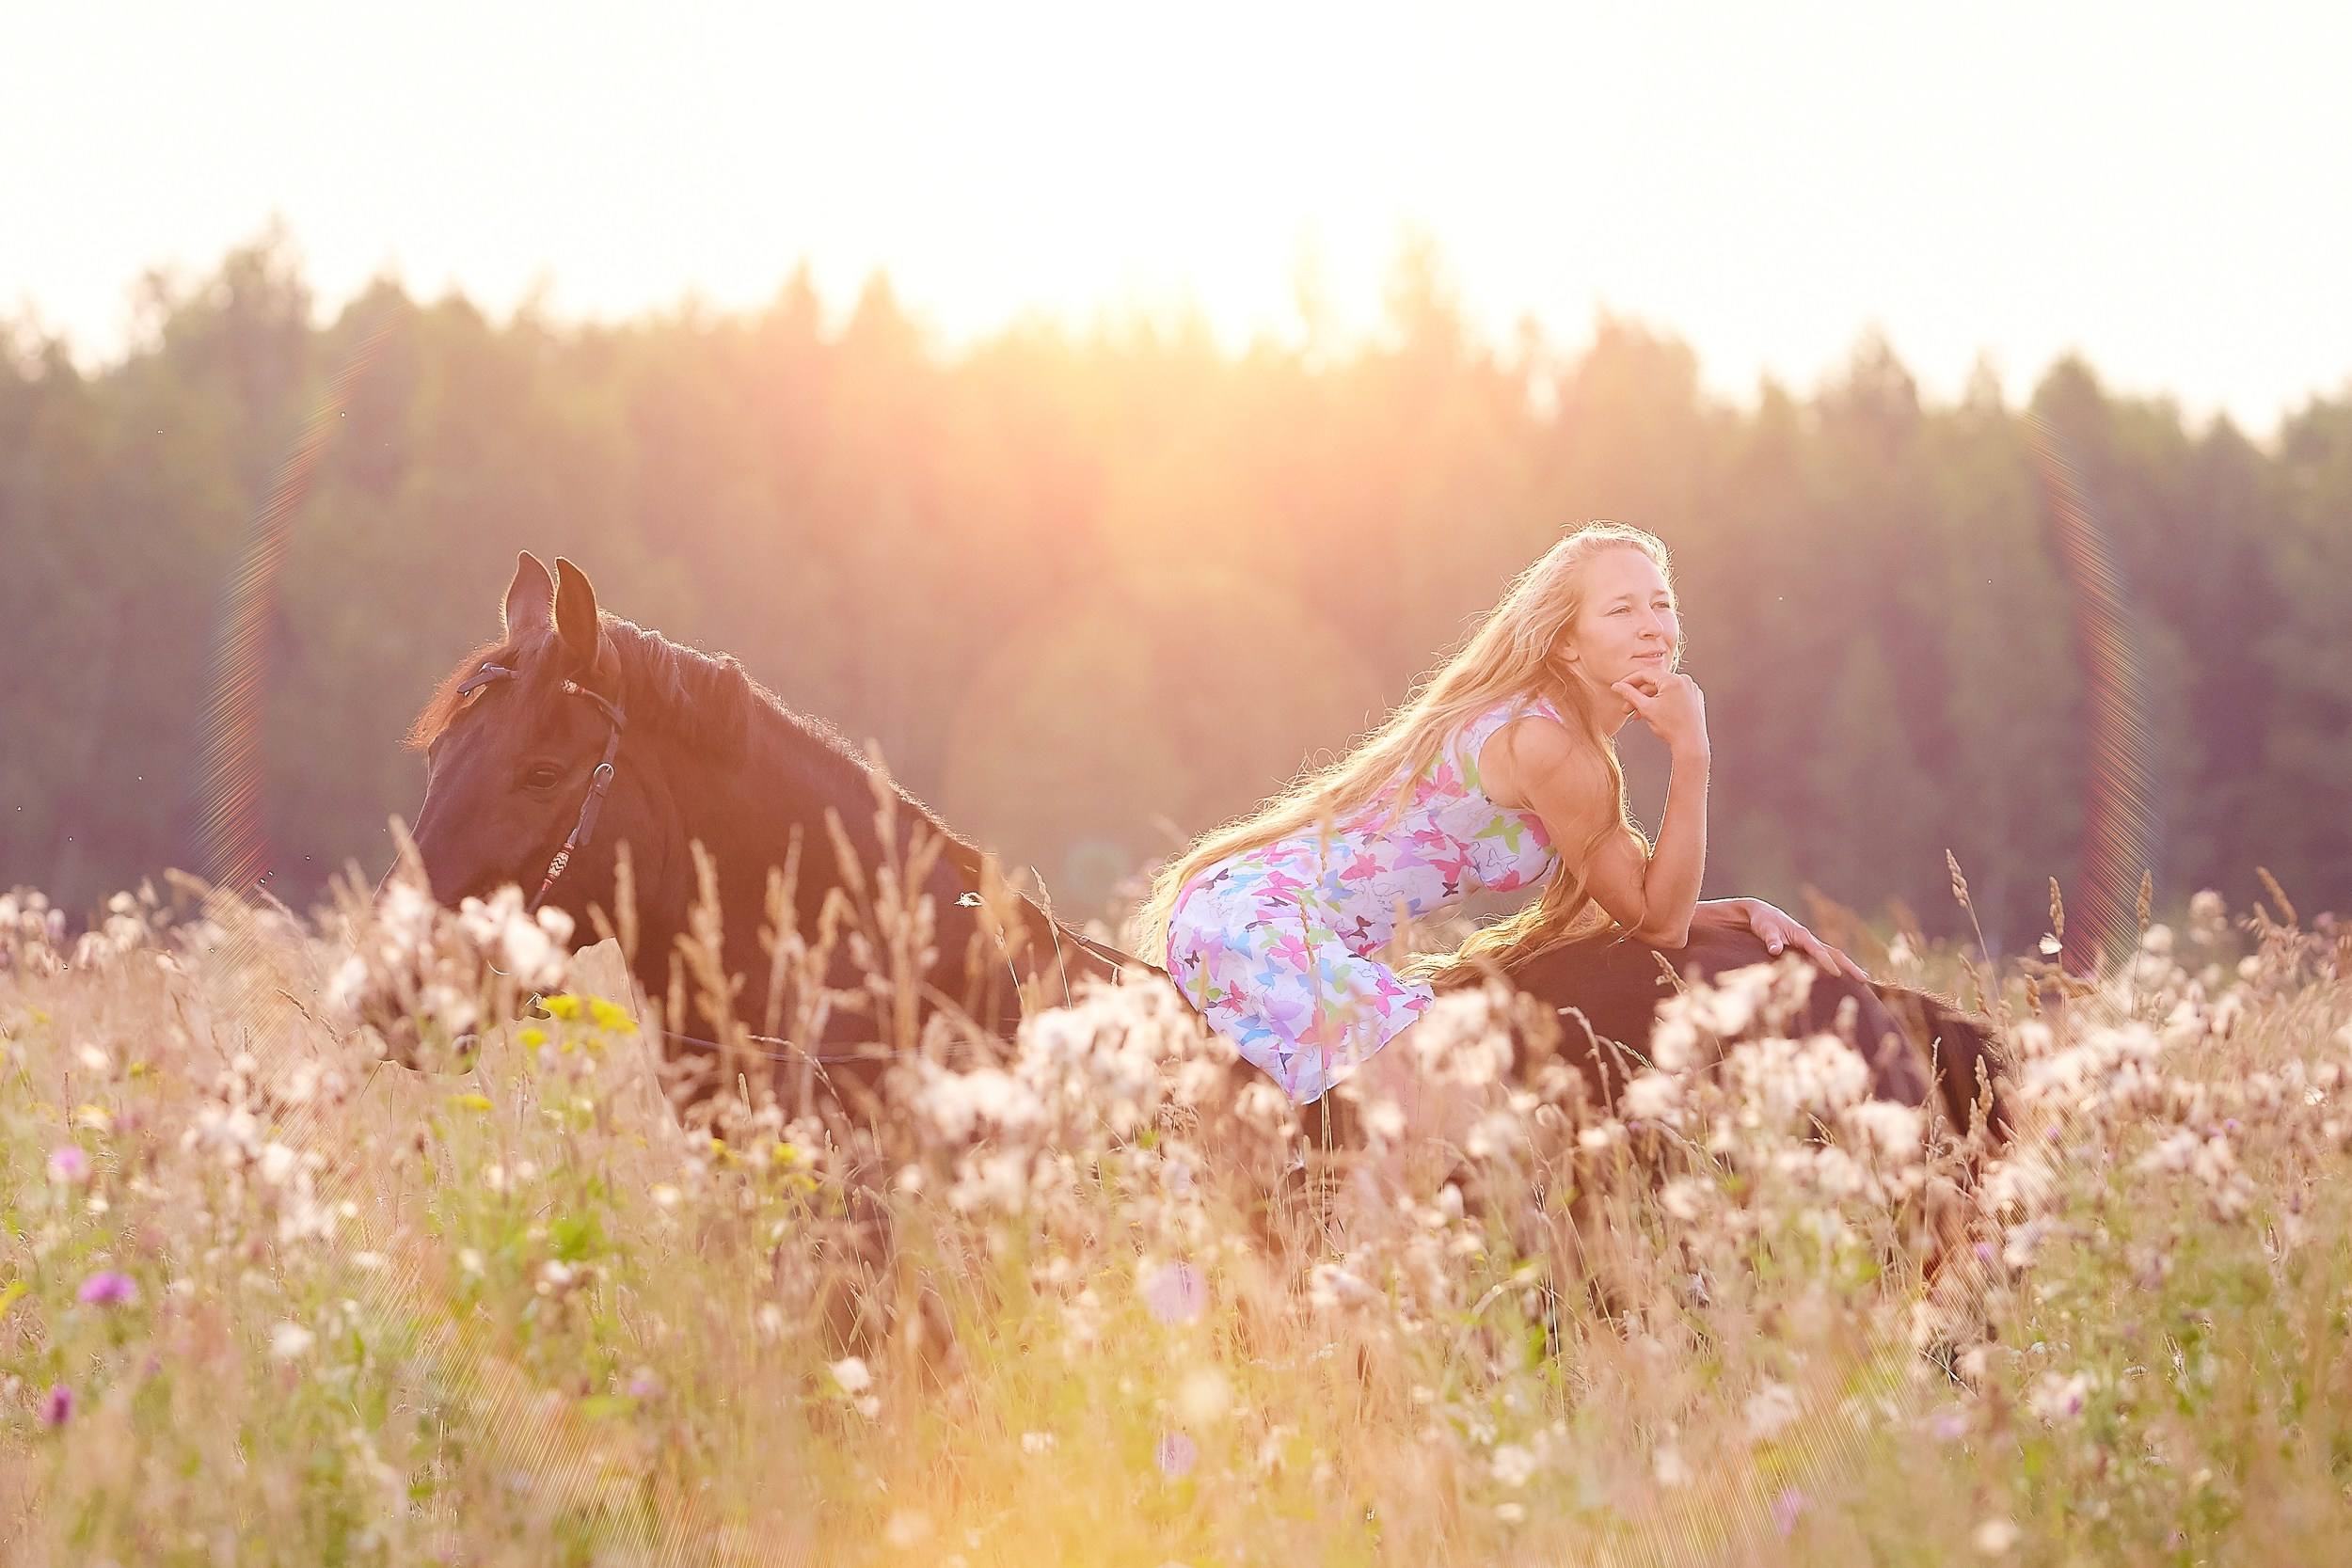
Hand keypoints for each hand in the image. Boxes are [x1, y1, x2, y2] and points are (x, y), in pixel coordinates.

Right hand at [1611, 670, 1708, 759]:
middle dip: (1639, 696)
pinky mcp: (1694, 698)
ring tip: (1639, 715)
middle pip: (1654, 684)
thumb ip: (1630, 694)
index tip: (1620, 687)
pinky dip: (1662, 702)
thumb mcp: (1646, 708)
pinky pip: (1674, 695)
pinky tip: (1654, 714)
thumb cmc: (1672, 727)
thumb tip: (1618, 686)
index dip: (1629, 681)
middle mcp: (1684, 681)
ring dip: (1649, 701)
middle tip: (1628, 707)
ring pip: (1663, 691)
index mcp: (1673, 680)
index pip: (1645, 674)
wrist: (1691, 743)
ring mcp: (1691, 689)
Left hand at [1739, 898, 1868, 982]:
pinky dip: (1836, 966)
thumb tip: (1775, 950)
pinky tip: (1844, 977)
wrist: (1760, 913)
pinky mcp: (1805, 948)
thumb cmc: (1763, 921)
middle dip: (1849, 966)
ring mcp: (1809, 944)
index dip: (1827, 963)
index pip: (1818, 951)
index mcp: (1802, 935)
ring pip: (1833, 955)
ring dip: (1847, 966)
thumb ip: (1771, 940)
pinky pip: (1825, 958)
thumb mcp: (1765, 929)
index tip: (1837, 974)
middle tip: (1864, 979)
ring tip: (1863, 979)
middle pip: (1834, 953)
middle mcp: (1810, 939)